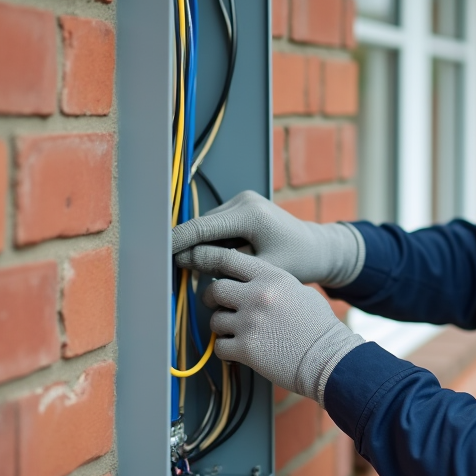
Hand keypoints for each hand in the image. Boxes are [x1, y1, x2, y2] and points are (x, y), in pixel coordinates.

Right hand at [172, 190, 363, 286]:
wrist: (319, 248)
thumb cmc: (298, 261)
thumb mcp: (260, 269)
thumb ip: (222, 265)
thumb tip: (185, 261)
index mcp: (250, 213)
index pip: (202, 227)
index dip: (177, 241)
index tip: (156, 254)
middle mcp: (243, 201)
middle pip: (201, 227)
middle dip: (189, 249)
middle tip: (177, 274)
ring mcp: (242, 200)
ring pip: (206, 228)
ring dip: (203, 249)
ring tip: (212, 271)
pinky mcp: (241, 206)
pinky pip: (216, 227)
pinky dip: (213, 244)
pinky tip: (223, 261)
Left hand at [180, 244, 364, 404]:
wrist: (329, 357)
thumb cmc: (318, 326)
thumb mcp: (298, 290)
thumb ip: (271, 283)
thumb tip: (247, 282)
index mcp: (271, 277)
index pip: (229, 259)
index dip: (214, 264)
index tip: (213, 273)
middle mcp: (257, 296)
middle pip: (214, 289)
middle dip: (212, 299)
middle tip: (218, 305)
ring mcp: (249, 323)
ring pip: (214, 320)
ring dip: (221, 327)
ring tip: (236, 332)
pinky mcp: (245, 349)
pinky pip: (218, 347)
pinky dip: (226, 350)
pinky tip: (239, 350)